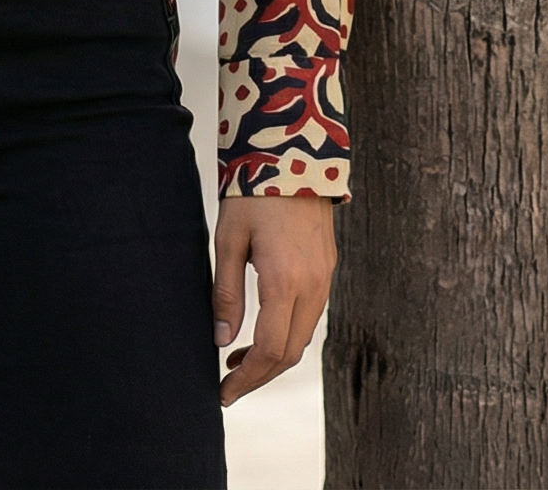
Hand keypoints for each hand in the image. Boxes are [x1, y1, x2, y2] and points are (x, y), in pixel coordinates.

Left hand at [212, 193, 336, 405]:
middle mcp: (312, 286)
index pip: (268, 350)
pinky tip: (262, 331)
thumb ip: (226, 292)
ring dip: (272, 358)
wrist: (294, 154)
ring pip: (302, 338)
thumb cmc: (254, 193)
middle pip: (289, 353)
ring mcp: (324, 279)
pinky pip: (310, 317)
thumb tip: (220, 341)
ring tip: (237, 361)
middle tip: (227, 387)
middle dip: (258, 376)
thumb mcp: (229, 239)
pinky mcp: (327, 270)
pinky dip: (286, 335)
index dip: (245, 378)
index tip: (223, 394)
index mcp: (285, 281)